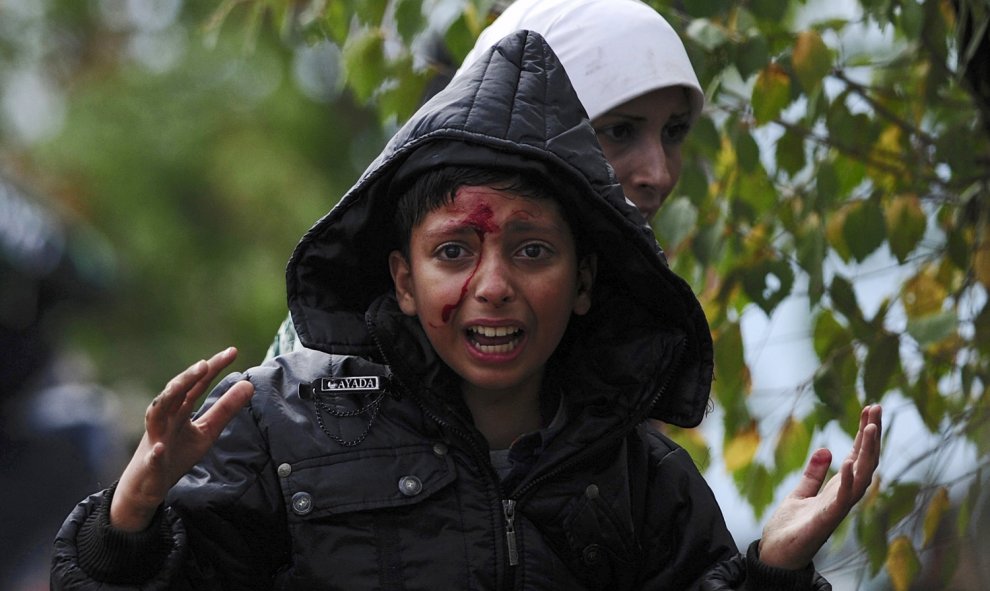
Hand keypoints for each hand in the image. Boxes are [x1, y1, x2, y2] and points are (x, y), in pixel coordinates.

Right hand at [110, 347, 254, 531]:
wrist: (147, 486)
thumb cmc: (177, 453)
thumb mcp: (207, 431)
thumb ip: (225, 409)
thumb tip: (249, 384)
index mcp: (179, 410)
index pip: (196, 385)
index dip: (213, 368)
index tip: (232, 351)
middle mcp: (165, 419)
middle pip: (174, 393)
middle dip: (188, 377)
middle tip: (205, 364)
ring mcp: (155, 440)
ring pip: (156, 415)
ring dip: (166, 400)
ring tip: (178, 387)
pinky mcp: (150, 466)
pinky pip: (152, 459)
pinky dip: (155, 454)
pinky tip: (160, 449)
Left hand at [758, 404, 881, 569]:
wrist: (776, 555)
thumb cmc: (790, 528)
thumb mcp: (800, 493)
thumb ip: (813, 474)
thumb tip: (826, 449)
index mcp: (838, 489)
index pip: (858, 456)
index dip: (865, 433)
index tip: (871, 408)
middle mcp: (843, 497)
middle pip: (866, 461)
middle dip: (872, 435)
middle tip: (877, 406)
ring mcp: (837, 508)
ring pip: (862, 477)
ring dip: (867, 452)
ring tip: (871, 426)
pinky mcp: (826, 519)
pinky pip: (842, 498)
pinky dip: (848, 480)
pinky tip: (849, 460)